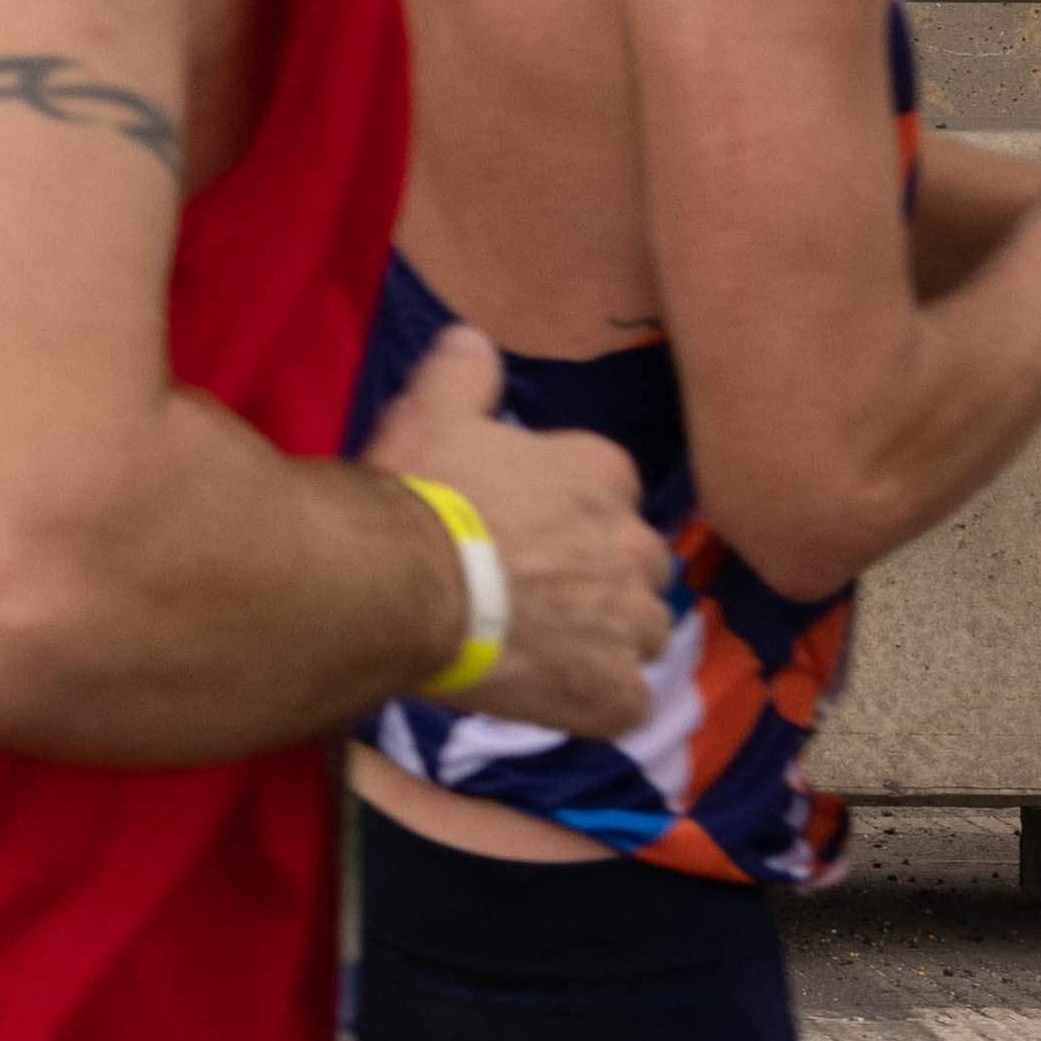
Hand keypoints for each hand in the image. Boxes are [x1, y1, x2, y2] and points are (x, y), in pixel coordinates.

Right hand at [375, 327, 672, 742]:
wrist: (397, 586)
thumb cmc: (419, 494)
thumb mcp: (430, 411)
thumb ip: (462, 371)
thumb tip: (474, 337)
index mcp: (601, 472)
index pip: (614, 488)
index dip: (575, 510)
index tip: (534, 527)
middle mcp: (631, 545)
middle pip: (640, 566)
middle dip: (605, 579)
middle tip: (539, 594)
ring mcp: (627, 624)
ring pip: (643, 634)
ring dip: (608, 641)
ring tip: (548, 650)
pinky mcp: (612, 692)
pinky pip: (627, 703)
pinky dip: (598, 702)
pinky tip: (553, 696)